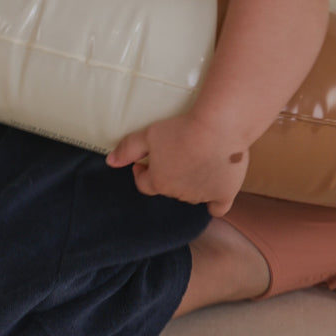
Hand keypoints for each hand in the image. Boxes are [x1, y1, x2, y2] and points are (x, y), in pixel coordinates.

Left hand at [106, 112, 249, 215]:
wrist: (218, 128)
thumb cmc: (181, 129)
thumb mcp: (148, 134)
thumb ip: (128, 148)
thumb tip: (110, 161)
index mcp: (159, 181)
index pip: (144, 184)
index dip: (142, 171)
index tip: (145, 161)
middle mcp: (180, 193)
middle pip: (169, 188)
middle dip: (168, 174)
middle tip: (175, 153)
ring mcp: (203, 196)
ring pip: (192, 194)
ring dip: (190, 183)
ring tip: (197, 159)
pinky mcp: (224, 194)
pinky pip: (218, 207)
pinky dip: (215, 203)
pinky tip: (215, 193)